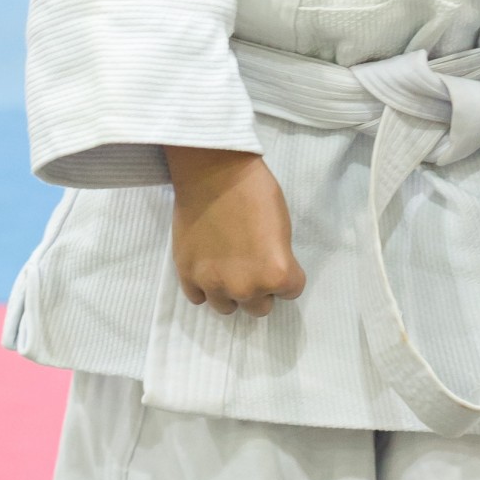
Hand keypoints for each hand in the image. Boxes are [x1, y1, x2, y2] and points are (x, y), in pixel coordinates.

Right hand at [166, 147, 305, 317]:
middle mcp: (246, 287)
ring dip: (231, 291)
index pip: (291, 291)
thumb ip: (277, 258)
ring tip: (228, 266)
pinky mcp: (187, 275)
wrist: (214, 171)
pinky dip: (204, 286)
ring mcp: (214, 284)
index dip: (287, 273)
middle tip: (252, 263)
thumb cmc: (255, 190)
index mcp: (276, 273)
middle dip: (260, 288)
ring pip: (227, 307)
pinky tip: (208, 265)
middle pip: (260, 307)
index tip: (277, 257)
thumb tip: (268, 270)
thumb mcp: (282, 226)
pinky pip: (198, 298)